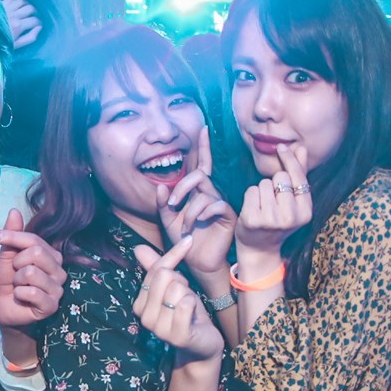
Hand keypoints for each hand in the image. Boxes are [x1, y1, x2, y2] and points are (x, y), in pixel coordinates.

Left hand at [0, 208, 65, 328]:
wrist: (4, 310)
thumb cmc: (7, 283)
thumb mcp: (5, 258)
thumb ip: (12, 236)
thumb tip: (14, 210)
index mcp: (50, 255)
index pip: (34, 239)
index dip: (12, 236)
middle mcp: (59, 270)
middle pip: (37, 253)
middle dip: (16, 263)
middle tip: (14, 274)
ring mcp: (58, 288)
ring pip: (32, 272)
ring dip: (16, 281)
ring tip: (18, 287)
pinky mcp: (52, 305)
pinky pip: (32, 291)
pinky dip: (19, 294)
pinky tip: (22, 298)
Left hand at [2, 0, 42, 48]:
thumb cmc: (1, 43)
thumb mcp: (17, 44)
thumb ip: (30, 37)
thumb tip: (39, 28)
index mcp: (18, 26)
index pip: (34, 20)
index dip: (39, 22)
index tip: (38, 24)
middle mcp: (13, 15)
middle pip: (30, 8)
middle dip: (34, 13)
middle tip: (33, 16)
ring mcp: (7, 8)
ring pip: (22, 2)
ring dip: (26, 5)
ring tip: (27, 10)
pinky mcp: (0, 5)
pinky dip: (18, 0)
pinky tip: (19, 5)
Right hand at [132, 239, 222, 362]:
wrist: (202, 344)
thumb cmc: (187, 313)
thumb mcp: (173, 287)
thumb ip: (156, 267)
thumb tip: (138, 247)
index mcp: (139, 304)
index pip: (155, 269)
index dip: (174, 255)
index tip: (188, 241)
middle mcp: (144, 317)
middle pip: (165, 276)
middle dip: (182, 282)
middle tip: (185, 297)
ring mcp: (159, 329)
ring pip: (177, 289)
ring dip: (189, 295)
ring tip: (189, 309)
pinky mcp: (177, 336)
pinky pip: (185, 304)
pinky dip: (193, 304)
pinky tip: (193, 315)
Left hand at [157, 126, 234, 278]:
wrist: (196, 262)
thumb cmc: (183, 240)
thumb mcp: (167, 220)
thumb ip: (162, 204)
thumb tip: (162, 186)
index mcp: (197, 191)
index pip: (202, 163)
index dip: (203, 146)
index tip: (203, 128)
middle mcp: (210, 193)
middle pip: (199, 174)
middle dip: (182, 187)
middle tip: (172, 204)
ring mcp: (220, 203)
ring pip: (204, 193)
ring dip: (189, 210)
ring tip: (184, 226)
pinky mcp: (228, 215)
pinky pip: (216, 205)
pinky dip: (201, 214)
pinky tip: (195, 226)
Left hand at [235, 142, 312, 259]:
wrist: (260, 249)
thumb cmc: (277, 220)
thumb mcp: (292, 201)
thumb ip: (298, 174)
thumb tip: (301, 148)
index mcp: (305, 212)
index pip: (298, 177)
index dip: (290, 159)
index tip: (282, 146)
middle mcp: (291, 217)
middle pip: (280, 177)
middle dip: (274, 182)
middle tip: (273, 199)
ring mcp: (271, 220)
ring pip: (264, 183)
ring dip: (261, 190)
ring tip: (263, 206)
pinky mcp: (253, 220)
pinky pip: (251, 191)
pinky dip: (250, 196)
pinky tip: (253, 209)